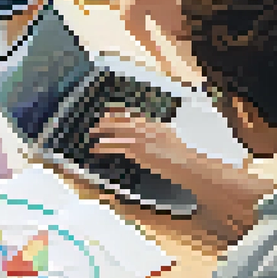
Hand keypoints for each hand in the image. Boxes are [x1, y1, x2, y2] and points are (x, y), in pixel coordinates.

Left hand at [89, 108, 208, 181]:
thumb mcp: (167, 135)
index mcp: (152, 124)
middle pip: (120, 123)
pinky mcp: (136, 151)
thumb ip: (154, 130)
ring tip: (91, 133)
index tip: (107, 114)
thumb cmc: (179, 153)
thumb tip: (144, 128)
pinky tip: (96, 148)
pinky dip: (104, 147)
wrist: (184, 164)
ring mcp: (140, 139)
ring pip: (115, 133)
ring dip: (101, 133)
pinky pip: (116, 147)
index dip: (117, 114)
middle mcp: (144, 129)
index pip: (130, 116)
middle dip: (106, 123)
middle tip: (96, 125)